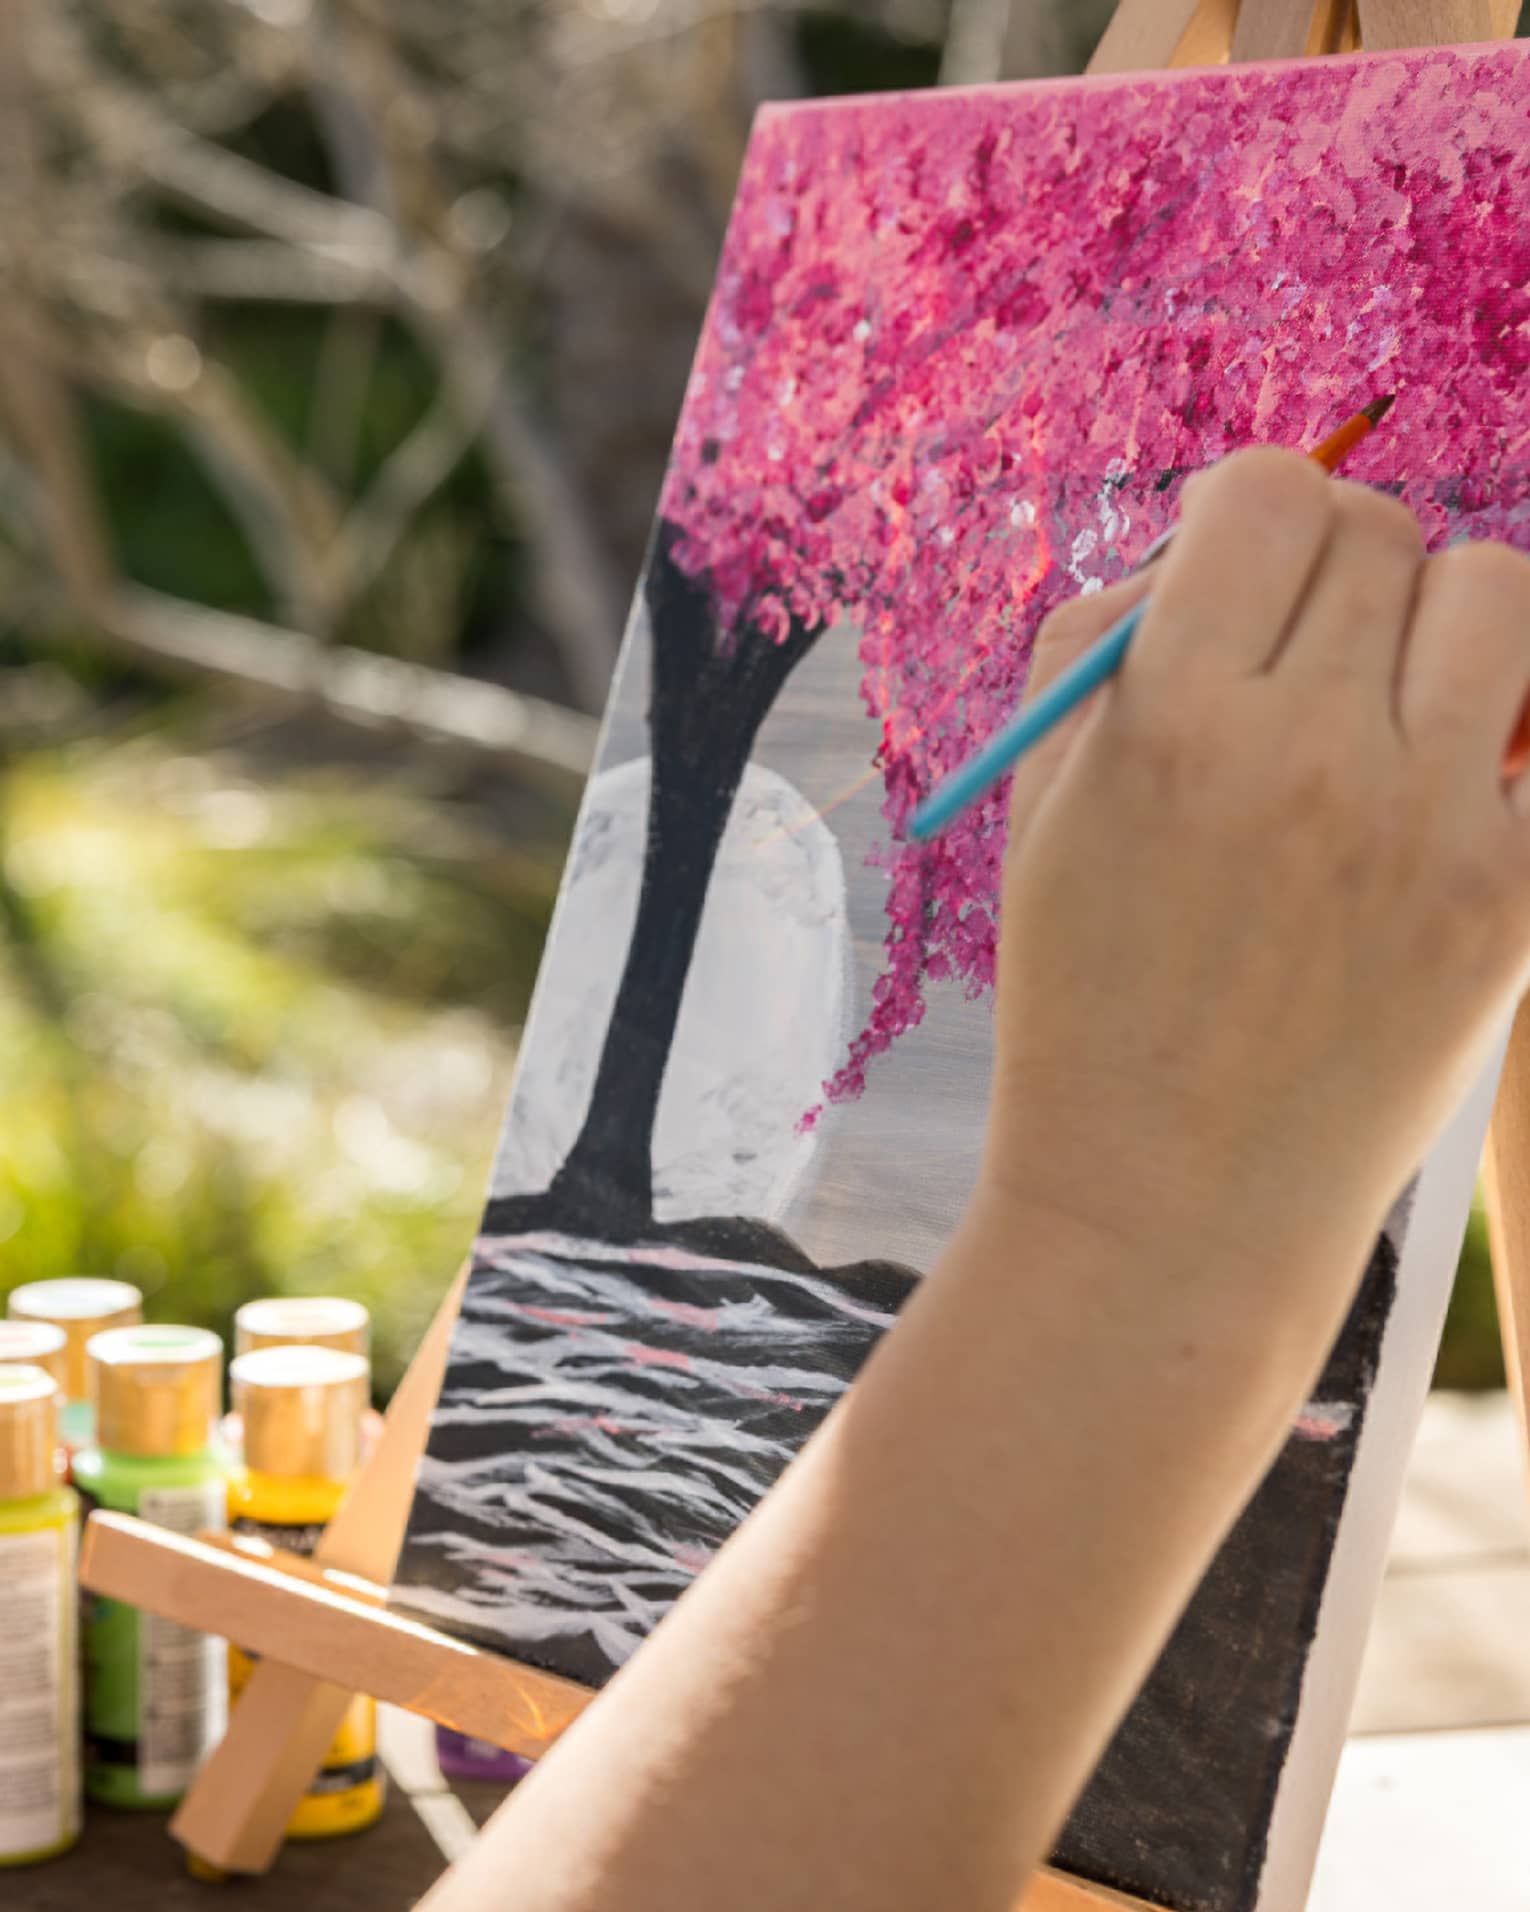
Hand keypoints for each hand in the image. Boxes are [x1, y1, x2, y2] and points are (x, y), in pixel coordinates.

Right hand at [984, 449, 1529, 1301]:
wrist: (1169, 1207)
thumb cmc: (1084, 998)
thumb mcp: (1038, 810)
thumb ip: (1099, 644)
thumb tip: (1208, 540)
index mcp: (1171, 720)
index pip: (1267, 491)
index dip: (1253, 509)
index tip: (1245, 565)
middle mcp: (1312, 754)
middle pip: (1385, 531)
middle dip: (1341, 567)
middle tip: (1310, 653)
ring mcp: (1430, 828)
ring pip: (1499, 593)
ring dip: (1442, 620)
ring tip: (1392, 706)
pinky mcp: (1512, 902)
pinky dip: (1489, 740)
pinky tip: (1432, 799)